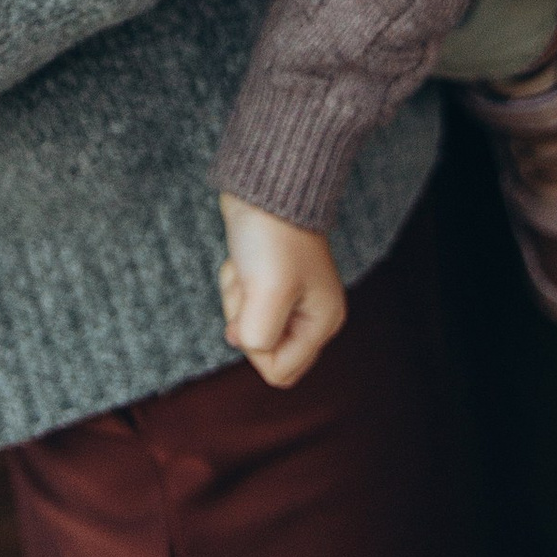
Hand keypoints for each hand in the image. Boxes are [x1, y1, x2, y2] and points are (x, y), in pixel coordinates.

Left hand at [218, 195, 347, 389]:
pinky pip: (240, 303)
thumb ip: (259, 335)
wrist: (265, 185)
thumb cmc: (273, 235)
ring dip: (236, 297)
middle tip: (251, 286)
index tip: (254, 309)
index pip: (280, 370)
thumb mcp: (268, 293)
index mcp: (322, 322)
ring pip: (247, 326)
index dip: (256, 347)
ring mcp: (288, 298)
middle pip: (263, 350)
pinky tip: (243, 259)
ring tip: (248, 267)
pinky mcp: (267, 282)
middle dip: (245, 321)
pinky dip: (234, 283)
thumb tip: (244, 343)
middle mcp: (310, 315)